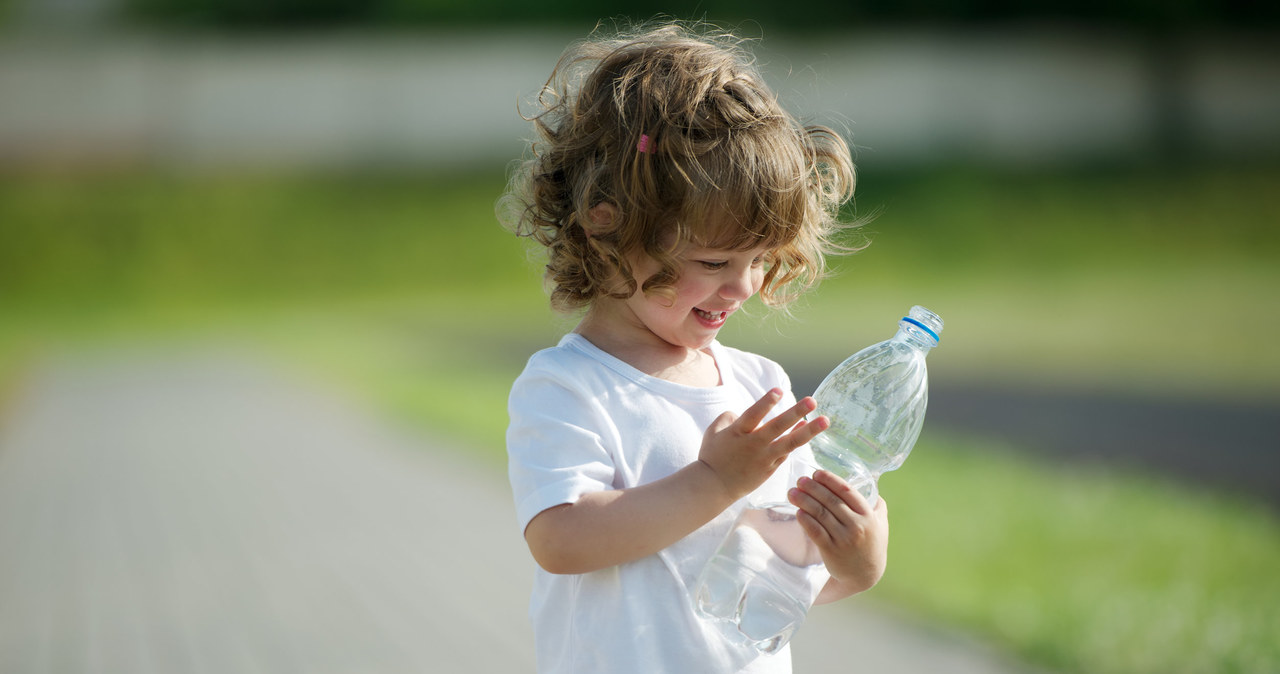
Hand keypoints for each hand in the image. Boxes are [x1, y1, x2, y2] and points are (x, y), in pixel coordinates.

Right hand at [698, 388, 828, 501]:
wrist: (714, 486)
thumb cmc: (712, 456)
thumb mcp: (714, 432)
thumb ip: (728, 417)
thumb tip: (742, 412)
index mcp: (738, 433)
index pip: (754, 415)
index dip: (766, 403)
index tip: (779, 391)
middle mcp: (754, 445)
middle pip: (778, 427)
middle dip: (795, 412)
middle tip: (812, 401)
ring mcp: (764, 458)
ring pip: (790, 443)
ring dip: (809, 431)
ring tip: (825, 420)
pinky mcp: (771, 469)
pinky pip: (787, 452)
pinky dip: (797, 440)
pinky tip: (807, 428)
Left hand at [788, 469, 888, 594]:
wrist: (865, 574)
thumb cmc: (872, 544)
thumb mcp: (881, 523)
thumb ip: (877, 505)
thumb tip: (871, 482)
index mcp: (868, 515)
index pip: (847, 491)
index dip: (830, 480)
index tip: (816, 473)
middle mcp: (856, 525)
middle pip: (830, 501)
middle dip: (812, 488)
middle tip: (800, 480)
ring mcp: (843, 539)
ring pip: (820, 514)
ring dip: (804, 501)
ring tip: (792, 493)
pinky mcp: (831, 550)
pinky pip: (815, 532)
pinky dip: (805, 520)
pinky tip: (798, 512)